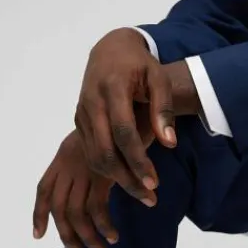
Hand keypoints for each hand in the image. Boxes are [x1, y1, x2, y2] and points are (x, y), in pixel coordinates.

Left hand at [33, 111, 157, 247]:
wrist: (140, 105)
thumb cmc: (125, 123)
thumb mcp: (101, 142)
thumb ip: (93, 163)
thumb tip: (93, 186)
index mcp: (64, 156)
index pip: (44, 188)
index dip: (39, 214)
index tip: (39, 235)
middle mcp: (70, 163)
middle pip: (59, 208)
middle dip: (67, 236)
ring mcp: (84, 169)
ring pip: (76, 213)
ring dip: (88, 238)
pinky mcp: (102, 174)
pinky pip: (98, 208)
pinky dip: (105, 226)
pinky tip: (114, 236)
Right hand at [75, 29, 180, 200]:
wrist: (109, 50)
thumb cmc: (139, 64)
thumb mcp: (158, 78)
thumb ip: (164, 109)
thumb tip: (169, 143)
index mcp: (113, 88)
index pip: (124, 132)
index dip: (138, 160)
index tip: (154, 182)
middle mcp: (92, 102)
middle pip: (105, 151)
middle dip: (127, 178)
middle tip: (149, 197)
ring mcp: (82, 113)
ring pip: (94, 156)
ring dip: (117, 178)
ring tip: (141, 193)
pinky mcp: (79, 121)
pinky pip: (90, 151)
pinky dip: (106, 169)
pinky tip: (126, 178)